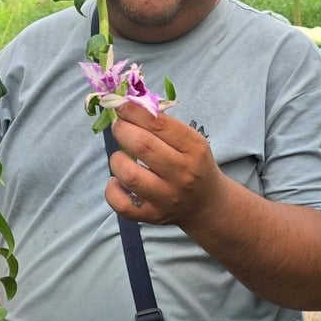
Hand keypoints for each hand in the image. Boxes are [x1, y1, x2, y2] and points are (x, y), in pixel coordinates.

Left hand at [104, 103, 228, 226]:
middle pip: (142, 146)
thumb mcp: (191, 141)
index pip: (159, 124)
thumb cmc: (194, 165)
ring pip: (129, 175)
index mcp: (194, 149)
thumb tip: (128, 105)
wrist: (207, 205)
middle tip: (118, 126)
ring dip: (117, 160)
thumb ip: (163, 125)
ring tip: (121, 156)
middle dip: (122, 130)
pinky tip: (118, 180)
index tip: (121, 105)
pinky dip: (112, 190)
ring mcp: (167, 197)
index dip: (134, 111)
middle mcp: (183, 174)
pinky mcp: (153, 216)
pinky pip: (122, 205)